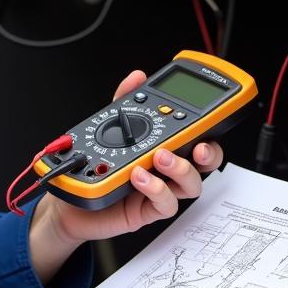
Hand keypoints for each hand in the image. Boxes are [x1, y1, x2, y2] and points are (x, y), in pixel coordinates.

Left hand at [28, 70, 223, 281]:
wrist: (72, 199)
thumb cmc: (97, 165)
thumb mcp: (109, 127)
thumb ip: (125, 102)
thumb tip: (137, 77)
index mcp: (166, 146)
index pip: (198, 136)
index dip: (212, 128)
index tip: (215, 114)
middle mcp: (167, 169)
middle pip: (205, 163)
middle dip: (210, 153)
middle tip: (198, 146)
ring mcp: (160, 190)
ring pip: (191, 185)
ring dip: (180, 169)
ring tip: (159, 156)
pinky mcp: (147, 210)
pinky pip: (165, 204)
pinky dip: (156, 189)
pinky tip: (140, 177)